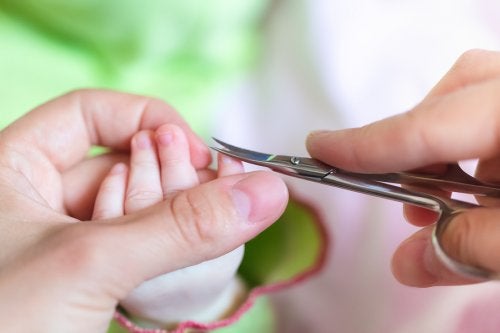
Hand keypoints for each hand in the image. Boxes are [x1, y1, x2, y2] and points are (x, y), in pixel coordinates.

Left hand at [0, 89, 287, 332]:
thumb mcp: (88, 265)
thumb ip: (179, 227)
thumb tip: (264, 192)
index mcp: (12, 167)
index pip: (90, 112)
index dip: (148, 119)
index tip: (198, 155)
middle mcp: (36, 198)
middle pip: (119, 161)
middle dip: (170, 175)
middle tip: (219, 195)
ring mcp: (62, 242)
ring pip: (132, 210)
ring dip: (172, 219)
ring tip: (209, 232)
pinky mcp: (84, 280)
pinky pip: (133, 250)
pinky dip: (164, 253)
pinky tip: (189, 260)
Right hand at [306, 49, 499, 286]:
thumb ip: (469, 248)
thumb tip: (410, 264)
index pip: (429, 125)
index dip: (367, 144)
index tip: (319, 148)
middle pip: (458, 90)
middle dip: (417, 141)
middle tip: (407, 198)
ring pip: (477, 102)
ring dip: (449, 155)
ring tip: (444, 207)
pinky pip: (495, 119)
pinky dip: (476, 158)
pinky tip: (480, 198)